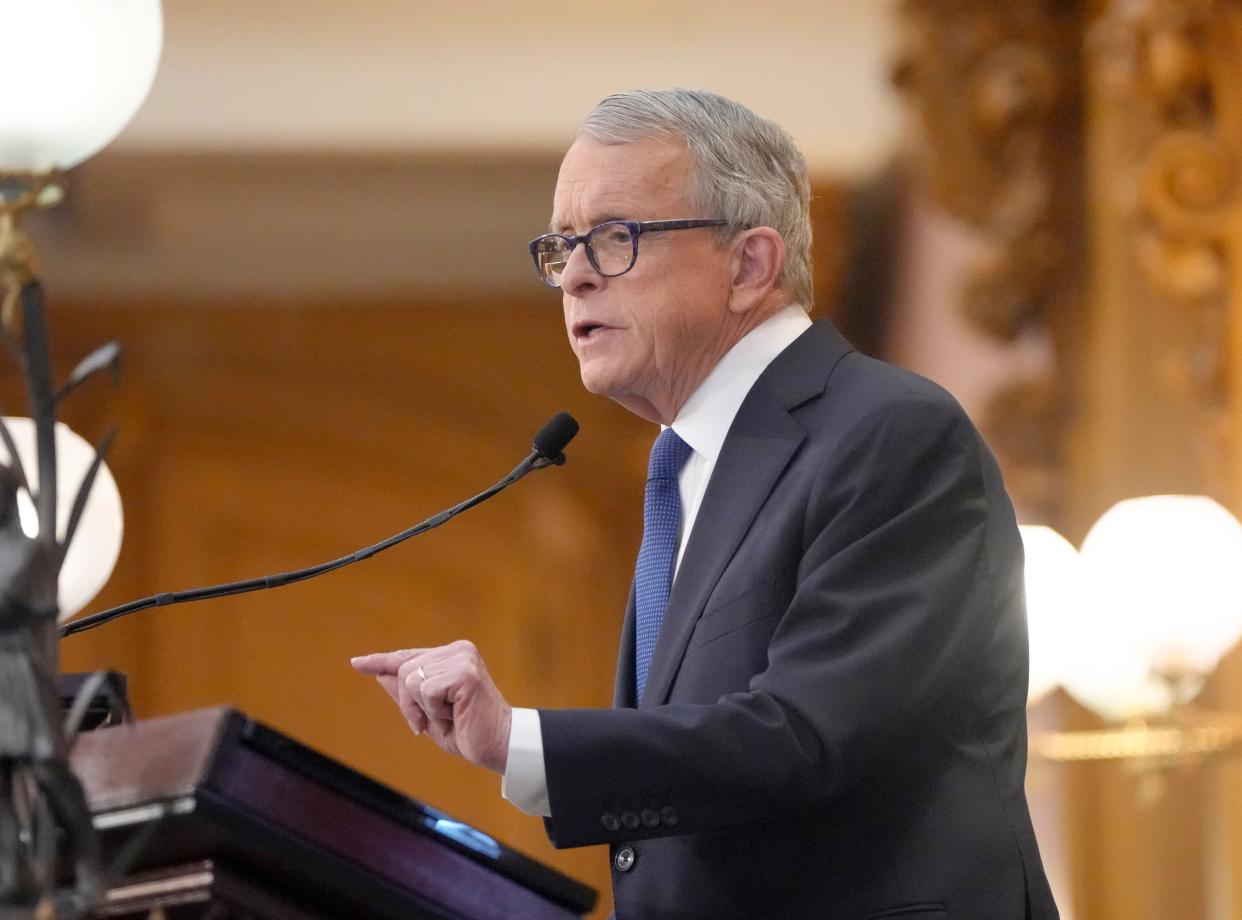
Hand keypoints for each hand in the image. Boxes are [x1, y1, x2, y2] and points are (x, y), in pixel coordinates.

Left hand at [350, 640, 512, 773]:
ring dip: (422, 709)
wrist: (500, 746)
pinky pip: (426, 690)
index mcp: (452, 656)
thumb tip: (380, 675)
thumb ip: (407, 693)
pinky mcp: (465, 673)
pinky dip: (434, 711)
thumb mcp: (429, 714)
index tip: (358, 663)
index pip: (408, 656)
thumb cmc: (469, 732)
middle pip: (403, 670)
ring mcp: (462, 659)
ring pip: (411, 680)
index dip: (381, 662)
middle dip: (409, 703)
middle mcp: (457, 651)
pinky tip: (455, 716)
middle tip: (434, 721)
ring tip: (448, 718)